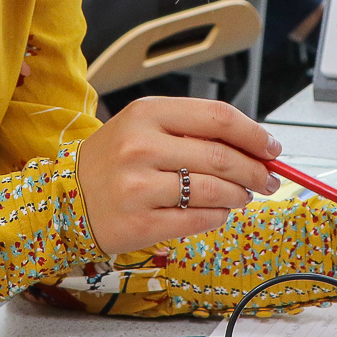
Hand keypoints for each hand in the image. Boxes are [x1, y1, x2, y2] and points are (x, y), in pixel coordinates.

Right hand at [76, 98, 281, 254]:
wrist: (64, 200)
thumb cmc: (113, 161)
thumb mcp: (144, 128)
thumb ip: (194, 131)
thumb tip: (254, 147)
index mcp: (146, 113)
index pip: (218, 118)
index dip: (253, 134)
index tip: (271, 148)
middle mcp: (141, 147)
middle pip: (222, 156)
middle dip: (255, 171)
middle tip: (267, 179)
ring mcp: (139, 187)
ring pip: (215, 191)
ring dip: (240, 196)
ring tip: (242, 196)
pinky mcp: (141, 223)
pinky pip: (199, 219)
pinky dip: (219, 217)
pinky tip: (219, 212)